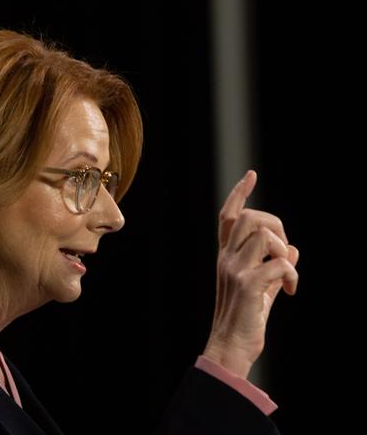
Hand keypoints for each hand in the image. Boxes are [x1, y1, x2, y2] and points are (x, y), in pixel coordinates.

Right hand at [202, 170, 298, 378]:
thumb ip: (274, 268)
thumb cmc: (245, 319)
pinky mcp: (248, 285)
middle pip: (251, 218)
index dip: (239, 193)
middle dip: (277, 225)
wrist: (230, 346)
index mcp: (227, 257)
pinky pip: (279, 263)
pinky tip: (290, 291)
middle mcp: (227, 259)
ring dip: (284, 249)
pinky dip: (292, 274)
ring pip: (264, 235)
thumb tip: (294, 251)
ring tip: (287, 272)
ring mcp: (235, 270)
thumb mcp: (261, 289)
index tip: (251, 175)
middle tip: (285, 251)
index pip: (229, 216)